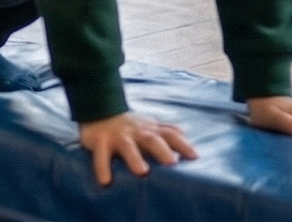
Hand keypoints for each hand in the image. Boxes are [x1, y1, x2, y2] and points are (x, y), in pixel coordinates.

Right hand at [78, 112, 197, 186]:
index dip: (182, 144)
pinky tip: (106, 182)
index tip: (194, 157)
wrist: (97, 109)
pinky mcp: (99, 142)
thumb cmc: (129, 125)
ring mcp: (118, 137)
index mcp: (150, 129)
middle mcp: (136, 132)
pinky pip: (100, 156)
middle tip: (171, 163)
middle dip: (161, 150)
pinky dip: (102, 168)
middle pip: (151, 139)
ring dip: (134, 158)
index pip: (170, 134)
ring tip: (142, 172)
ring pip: (127, 146)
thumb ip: (168, 131)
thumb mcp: (150, 125)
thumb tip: (189, 139)